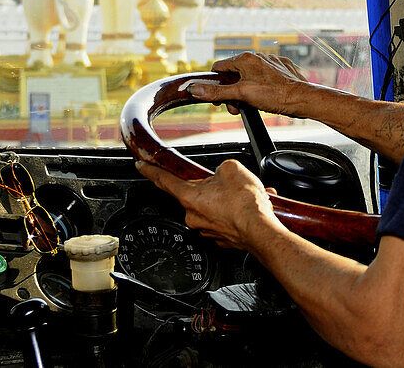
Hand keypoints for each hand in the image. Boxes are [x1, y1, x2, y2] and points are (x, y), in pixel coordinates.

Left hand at [136, 159, 280, 249]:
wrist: (261, 230)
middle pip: (195, 194)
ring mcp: (207, 229)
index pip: (164, 180)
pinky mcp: (222, 238)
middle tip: (226, 183)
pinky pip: (224, 219)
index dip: (151, 170)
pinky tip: (247, 207)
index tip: (142, 165)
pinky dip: (234, 212)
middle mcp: (194, 216)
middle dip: (210, 186)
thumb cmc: (245, 205)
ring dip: (226, 199)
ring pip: (212, 207)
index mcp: (190, 197)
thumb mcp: (232, 169)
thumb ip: (220, 168)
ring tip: (243, 196)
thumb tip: (223, 175)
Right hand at [188, 52, 309, 115]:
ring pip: (248, 77)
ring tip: (250, 105)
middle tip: (236, 107)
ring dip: (245, 92)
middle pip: (234, 75)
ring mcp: (270, 62)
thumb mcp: (241, 95)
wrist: (302, 99)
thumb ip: (217, 92)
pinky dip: (260, 88)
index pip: (219, 68)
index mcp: (245, 59)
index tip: (219, 99)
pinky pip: (264, 78)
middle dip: (231, 92)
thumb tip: (195, 89)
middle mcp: (257, 56)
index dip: (216, 85)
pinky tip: (265, 98)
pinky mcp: (281, 69)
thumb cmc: (274, 95)